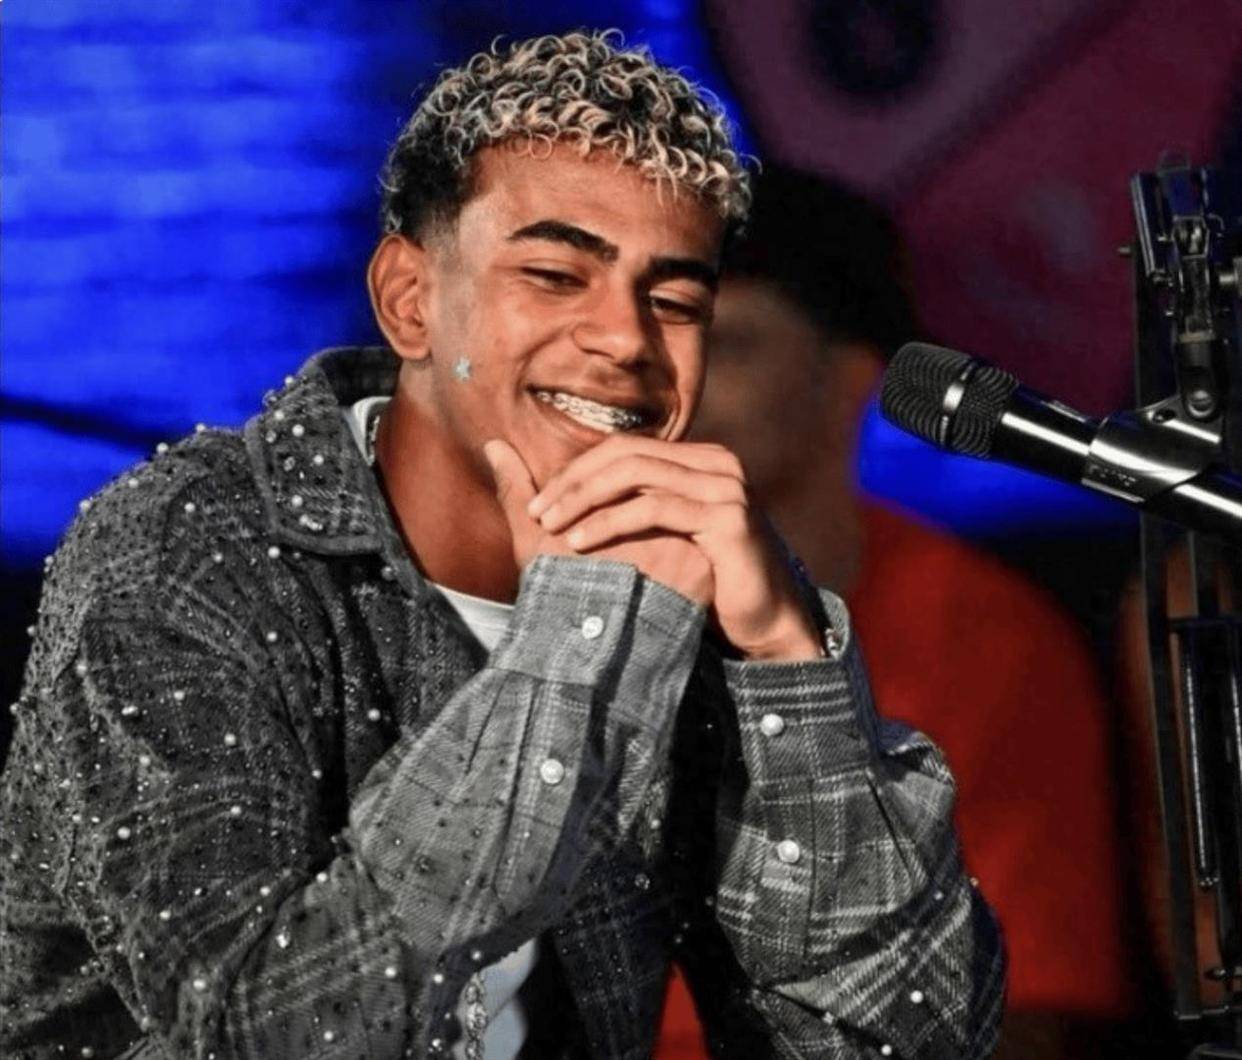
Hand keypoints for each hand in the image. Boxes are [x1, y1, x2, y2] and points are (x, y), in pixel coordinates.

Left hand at [523, 435, 823, 660]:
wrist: (759, 624)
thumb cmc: (694, 588)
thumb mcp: (643, 540)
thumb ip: (585, 500)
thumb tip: (497, 448)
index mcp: (696, 461)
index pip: (623, 448)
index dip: (575, 472)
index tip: (536, 504)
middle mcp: (715, 463)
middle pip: (626, 453)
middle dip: (573, 482)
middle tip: (535, 513)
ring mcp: (726, 486)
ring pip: (637, 474)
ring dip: (585, 499)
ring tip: (549, 528)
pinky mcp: (728, 517)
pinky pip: (656, 509)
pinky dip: (610, 522)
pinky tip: (579, 543)